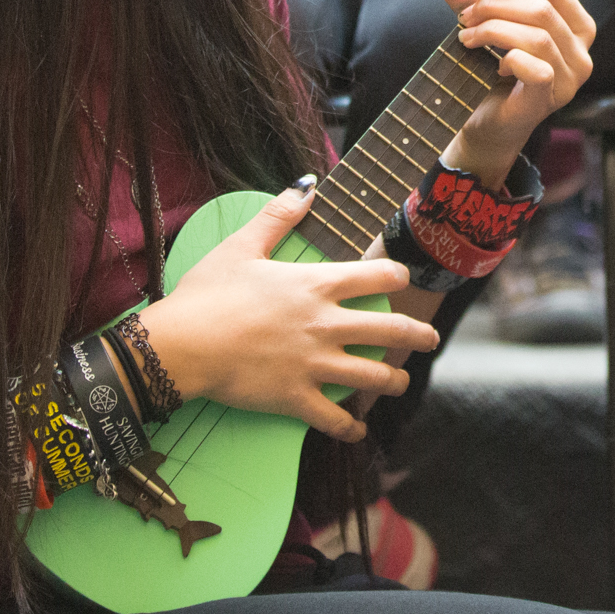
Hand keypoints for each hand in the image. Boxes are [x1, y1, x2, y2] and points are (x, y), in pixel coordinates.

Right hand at [140, 182, 440, 440]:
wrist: (183, 345)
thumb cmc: (209, 293)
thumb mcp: (243, 245)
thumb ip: (280, 214)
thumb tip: (307, 184)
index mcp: (317, 285)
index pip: (378, 276)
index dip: (396, 276)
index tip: (402, 280)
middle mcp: (325, 324)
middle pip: (391, 329)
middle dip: (418, 335)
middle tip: (431, 338)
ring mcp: (314, 364)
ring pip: (372, 375)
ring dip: (393, 380)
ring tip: (400, 382)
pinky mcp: (296, 398)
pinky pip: (334, 418)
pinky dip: (350, 426)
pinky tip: (357, 428)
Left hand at [433, 0, 595, 185]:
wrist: (488, 123)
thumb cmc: (493, 72)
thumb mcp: (484, 25)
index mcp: (576, 25)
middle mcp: (582, 51)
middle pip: (543, 8)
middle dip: (496, 5)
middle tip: (465, 16)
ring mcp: (570, 79)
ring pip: (538, 36)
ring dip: (494, 29)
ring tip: (467, 37)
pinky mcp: (551, 99)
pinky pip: (538, 69)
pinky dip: (511, 57)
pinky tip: (493, 64)